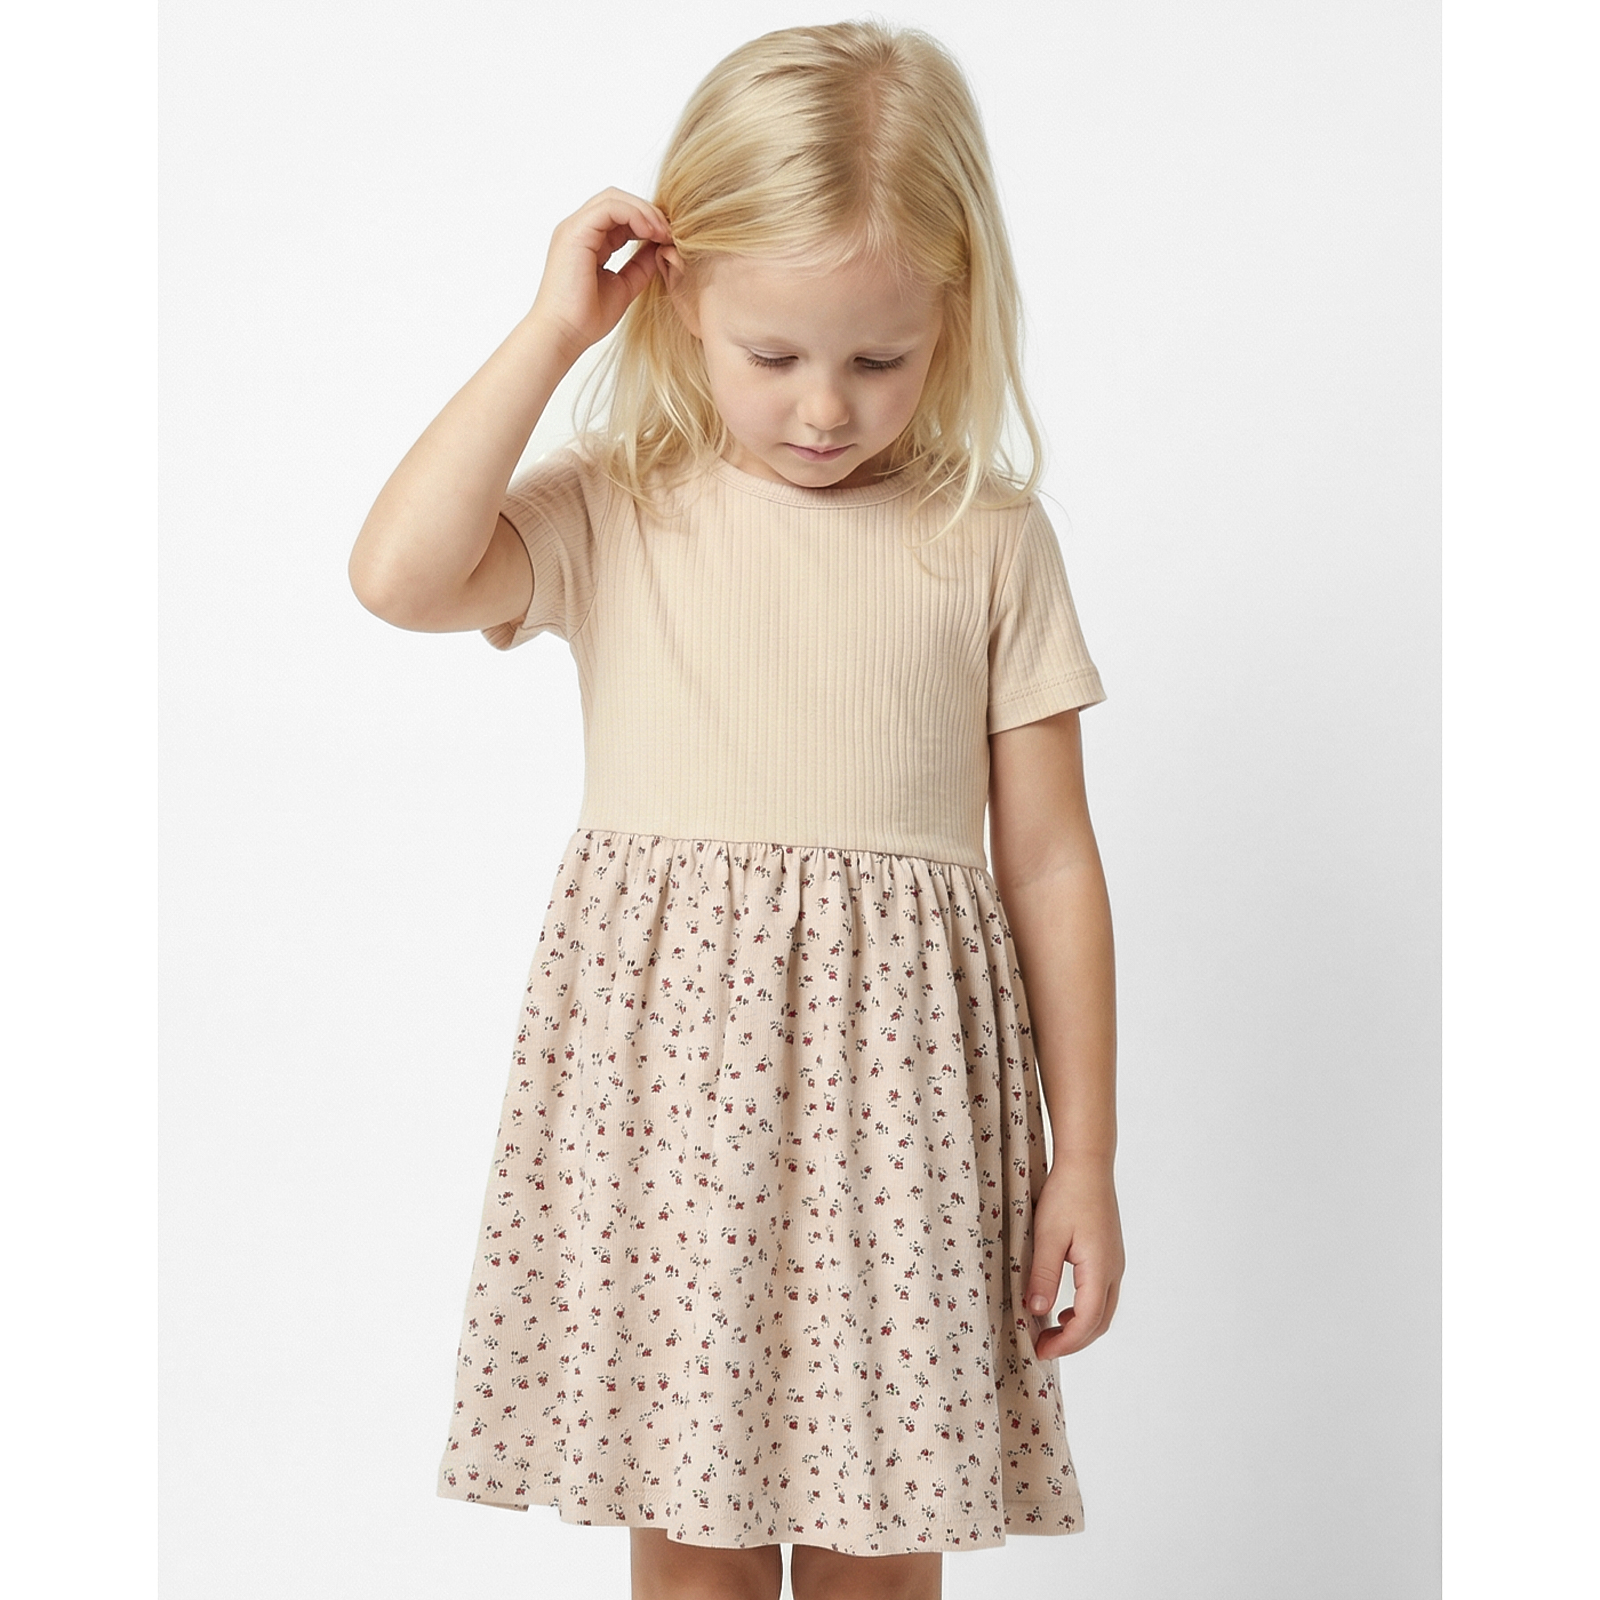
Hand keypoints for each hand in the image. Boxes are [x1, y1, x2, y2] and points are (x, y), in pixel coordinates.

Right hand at [528, 187, 674, 360]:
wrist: (564, 334)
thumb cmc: (587, 318)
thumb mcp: (625, 285)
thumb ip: (640, 265)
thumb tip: (661, 247)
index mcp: (588, 241)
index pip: (620, 215)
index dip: (647, 221)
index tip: (668, 240)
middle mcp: (579, 230)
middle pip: (617, 200)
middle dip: (648, 212)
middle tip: (669, 234)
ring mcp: (575, 228)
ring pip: (614, 198)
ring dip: (644, 211)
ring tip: (663, 233)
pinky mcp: (575, 232)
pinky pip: (609, 208)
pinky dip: (634, 214)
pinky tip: (650, 232)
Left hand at [1022, 1158, 1123, 1357]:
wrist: (1088, 1163)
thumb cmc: (1067, 1194)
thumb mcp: (1048, 1235)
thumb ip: (1044, 1275)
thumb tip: (1037, 1311)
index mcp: (1100, 1269)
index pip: (1086, 1322)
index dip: (1064, 1343)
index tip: (1039, 1351)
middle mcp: (1113, 1270)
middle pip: (1099, 1322)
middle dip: (1072, 1341)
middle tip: (1042, 1347)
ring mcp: (1114, 1262)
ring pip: (1103, 1309)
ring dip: (1080, 1327)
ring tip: (1050, 1331)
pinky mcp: (1109, 1254)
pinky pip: (1102, 1294)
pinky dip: (1085, 1310)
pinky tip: (1063, 1307)